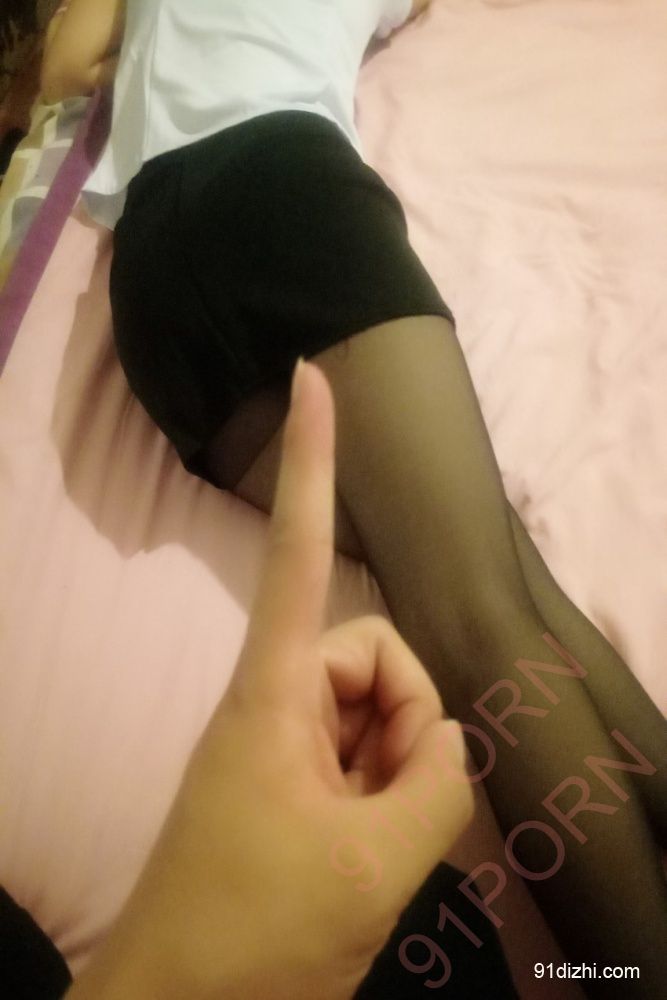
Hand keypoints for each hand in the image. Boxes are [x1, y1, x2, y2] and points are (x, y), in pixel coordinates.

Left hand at [66, 361, 472, 999]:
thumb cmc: (253, 936)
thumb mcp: (369, 868)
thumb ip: (436, 786)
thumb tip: (447, 743)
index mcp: (274, 692)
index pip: (300, 549)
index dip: (312, 459)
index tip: (312, 376)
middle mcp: (278, 700)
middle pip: (377, 662)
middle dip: (405, 731)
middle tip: (384, 818)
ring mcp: (284, 745)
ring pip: (381, 719)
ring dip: (398, 778)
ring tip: (370, 851)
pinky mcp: (292, 785)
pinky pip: (365, 761)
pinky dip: (386, 802)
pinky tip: (371, 857)